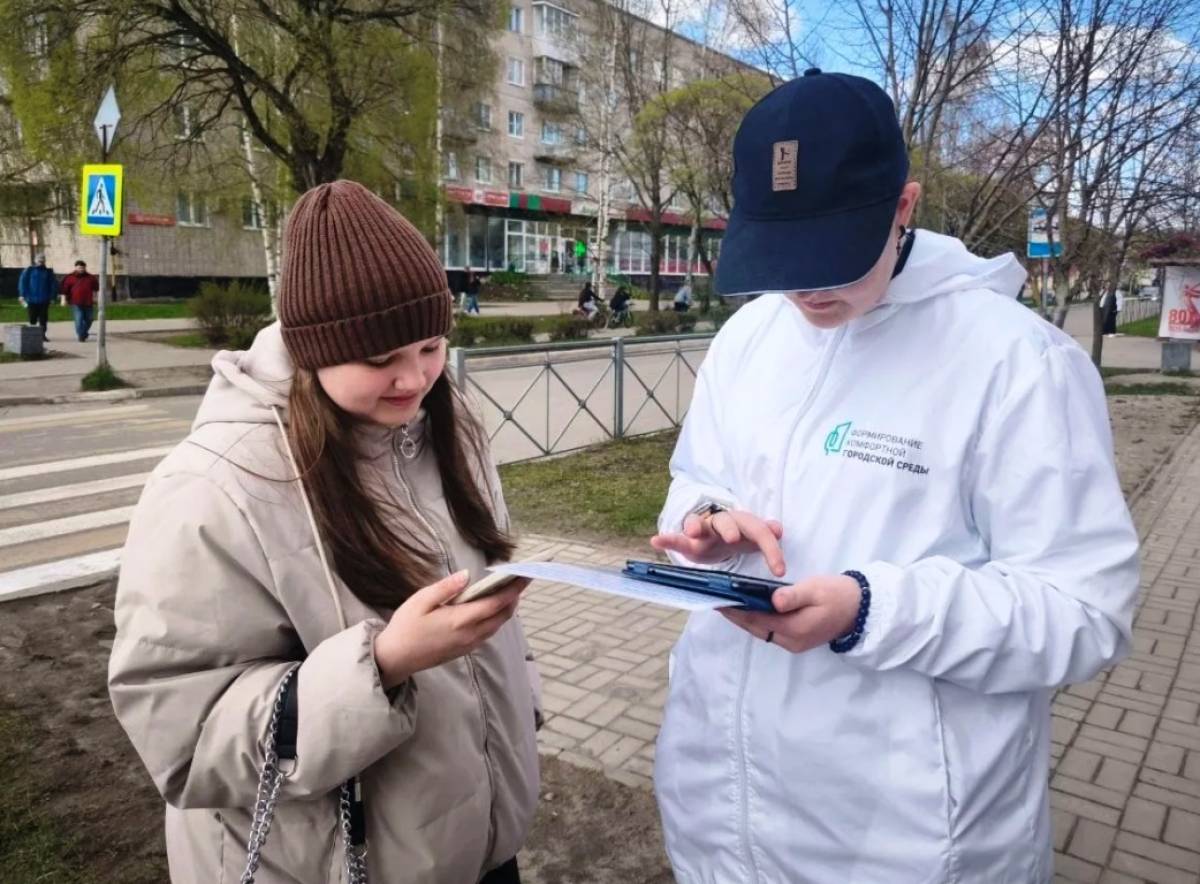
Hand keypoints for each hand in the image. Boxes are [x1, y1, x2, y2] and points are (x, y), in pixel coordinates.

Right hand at [373, 570, 529, 689]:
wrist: (395, 658)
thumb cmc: (405, 626)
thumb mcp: (420, 601)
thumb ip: (446, 588)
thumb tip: (467, 575)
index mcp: (459, 621)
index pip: (495, 603)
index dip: (513, 589)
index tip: (525, 575)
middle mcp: (469, 635)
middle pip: (502, 615)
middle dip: (515, 597)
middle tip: (523, 578)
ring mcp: (468, 644)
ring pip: (497, 625)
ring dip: (507, 608)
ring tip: (512, 589)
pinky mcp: (464, 650)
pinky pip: (488, 632)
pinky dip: (496, 618)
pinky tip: (493, 607)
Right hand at [650, 509, 785, 576]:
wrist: (713, 535)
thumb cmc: (736, 538)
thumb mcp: (752, 538)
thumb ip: (765, 534)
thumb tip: (778, 528)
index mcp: (744, 524)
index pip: (760, 533)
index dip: (771, 550)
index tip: (779, 571)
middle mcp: (724, 522)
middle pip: (729, 522)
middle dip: (731, 529)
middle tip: (733, 539)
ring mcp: (704, 529)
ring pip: (701, 524)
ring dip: (696, 525)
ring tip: (692, 531)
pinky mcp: (687, 539)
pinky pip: (677, 537)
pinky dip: (667, 538)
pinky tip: (656, 541)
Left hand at [721, 574, 860, 653]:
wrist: (860, 609)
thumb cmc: (839, 595)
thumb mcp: (817, 589)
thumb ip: (794, 595)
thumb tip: (773, 600)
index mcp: (796, 628)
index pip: (758, 619)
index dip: (737, 610)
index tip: (719, 600)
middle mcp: (791, 640)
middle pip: (756, 628)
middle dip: (735, 616)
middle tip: (715, 601)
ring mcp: (794, 643)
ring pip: (761, 631)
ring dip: (744, 619)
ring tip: (726, 604)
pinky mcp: (796, 639)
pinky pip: (769, 630)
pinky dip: (756, 621)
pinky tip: (747, 609)